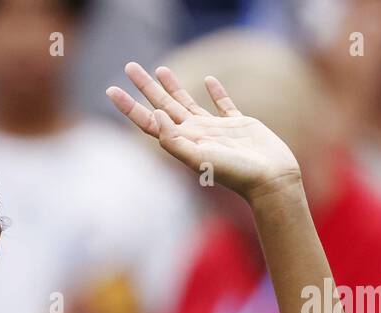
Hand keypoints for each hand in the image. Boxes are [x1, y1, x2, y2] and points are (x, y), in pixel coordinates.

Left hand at [107, 63, 301, 201]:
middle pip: (163, 106)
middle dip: (145, 87)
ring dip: (173, 86)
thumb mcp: (198, 158)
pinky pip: (223, 104)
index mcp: (182, 142)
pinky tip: (210, 80)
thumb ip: (173, 139)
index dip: (129, 106)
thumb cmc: (234, 172)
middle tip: (130, 66)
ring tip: (160, 68)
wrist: (269, 179)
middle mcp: (194, 134)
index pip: (148, 121)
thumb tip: (155, 115)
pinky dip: (216, 92)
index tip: (111, 89)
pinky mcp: (238, 124)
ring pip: (188, 102)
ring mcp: (215, 129)